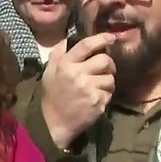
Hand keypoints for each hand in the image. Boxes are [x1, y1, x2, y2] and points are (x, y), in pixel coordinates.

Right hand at [40, 33, 116, 149]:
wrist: (53, 123)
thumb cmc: (52, 95)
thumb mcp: (49, 72)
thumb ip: (58, 54)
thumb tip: (68, 39)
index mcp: (65, 65)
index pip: (86, 45)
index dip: (102, 39)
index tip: (112, 38)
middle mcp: (78, 75)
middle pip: (105, 60)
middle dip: (108, 64)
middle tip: (105, 69)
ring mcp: (89, 89)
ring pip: (110, 78)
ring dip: (107, 81)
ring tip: (98, 86)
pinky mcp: (97, 103)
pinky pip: (109, 93)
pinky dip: (105, 95)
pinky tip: (96, 98)